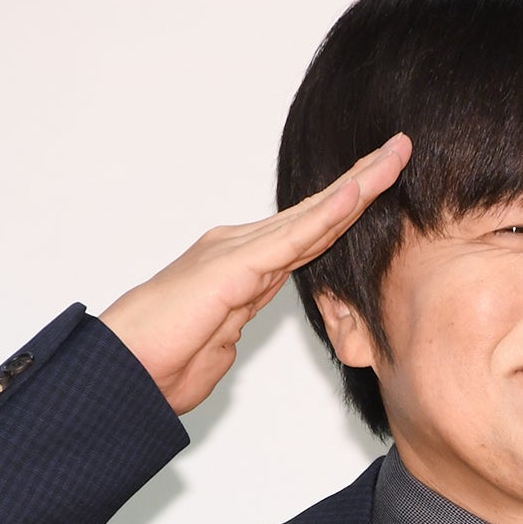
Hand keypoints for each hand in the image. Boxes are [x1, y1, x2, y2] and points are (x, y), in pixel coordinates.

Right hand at [100, 133, 410, 414]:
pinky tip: (357, 193)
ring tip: (394, 157)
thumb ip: (233, 328)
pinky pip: (292, 238)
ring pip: (312, 214)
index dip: (347, 210)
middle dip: (362, 181)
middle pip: (317, 212)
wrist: (122, 373)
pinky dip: (327, 215)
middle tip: (400, 151)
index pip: (309, 234)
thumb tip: (238, 332)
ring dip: (357, 185)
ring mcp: (237, 252)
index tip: (382, 189)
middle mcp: (241, 249)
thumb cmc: (159, 365)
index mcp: (243, 268)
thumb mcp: (216, 345)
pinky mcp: (233, 267)